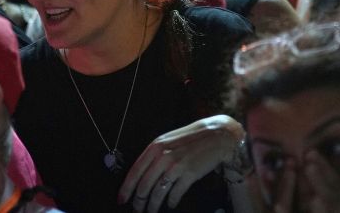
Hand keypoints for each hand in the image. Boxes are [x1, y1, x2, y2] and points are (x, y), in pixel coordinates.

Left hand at [118, 115, 243, 212]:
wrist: (217, 135)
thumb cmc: (192, 139)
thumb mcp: (168, 140)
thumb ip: (154, 155)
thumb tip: (140, 175)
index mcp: (155, 147)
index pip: (134, 172)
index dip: (126, 189)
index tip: (122, 200)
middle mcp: (163, 156)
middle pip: (144, 186)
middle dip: (139, 202)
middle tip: (138, 209)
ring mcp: (176, 165)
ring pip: (157, 193)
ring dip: (153, 206)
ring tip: (152, 211)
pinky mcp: (190, 174)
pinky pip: (175, 194)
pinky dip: (171, 202)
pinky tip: (171, 204)